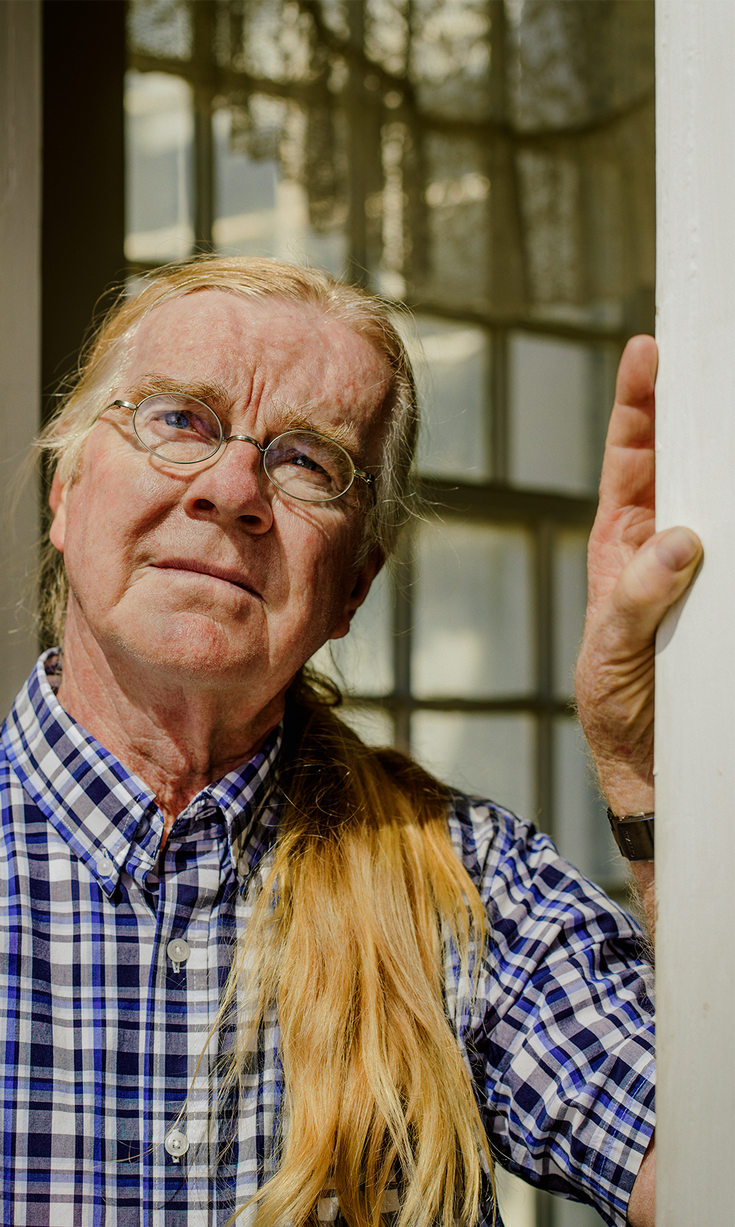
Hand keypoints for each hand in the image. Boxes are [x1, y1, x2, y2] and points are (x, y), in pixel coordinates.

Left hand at [574, 335, 701, 816]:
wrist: (655, 768)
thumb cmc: (619, 708)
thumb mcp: (610, 658)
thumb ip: (635, 602)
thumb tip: (679, 543)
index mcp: (622, 544)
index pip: (630, 458)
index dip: (637, 403)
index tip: (647, 353)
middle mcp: (668, 542)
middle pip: (687, 457)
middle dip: (698, 406)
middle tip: (712, 356)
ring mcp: (711, 564)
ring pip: (725, 492)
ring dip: (730, 455)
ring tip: (732, 406)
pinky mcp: (732, 594)